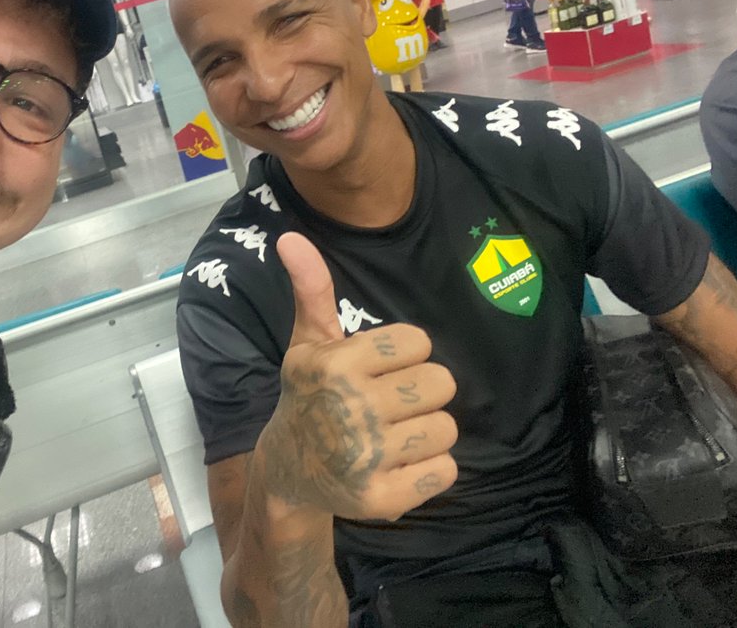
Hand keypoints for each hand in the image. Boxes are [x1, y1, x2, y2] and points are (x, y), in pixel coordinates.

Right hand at [258, 233, 458, 522]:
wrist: (289, 471)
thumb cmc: (309, 395)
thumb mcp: (308, 342)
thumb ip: (311, 289)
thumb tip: (290, 236)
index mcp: (336, 365)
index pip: (420, 342)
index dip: (404, 355)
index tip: (377, 369)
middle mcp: (350, 409)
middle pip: (441, 383)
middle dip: (421, 391)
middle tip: (389, 403)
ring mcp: (366, 458)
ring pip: (447, 427)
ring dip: (427, 431)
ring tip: (393, 435)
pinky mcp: (382, 500)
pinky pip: (446, 470)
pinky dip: (430, 469)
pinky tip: (398, 465)